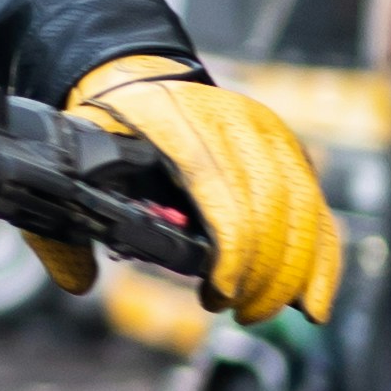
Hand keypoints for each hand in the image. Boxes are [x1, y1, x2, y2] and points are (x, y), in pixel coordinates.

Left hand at [56, 54, 343, 323]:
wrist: (143, 79)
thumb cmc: (108, 132)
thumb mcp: (78, 161)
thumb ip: (68, 220)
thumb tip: (79, 282)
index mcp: (173, 119)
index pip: (215, 181)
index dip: (231, 242)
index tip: (220, 290)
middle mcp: (231, 120)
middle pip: (269, 201)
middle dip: (261, 270)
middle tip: (238, 311)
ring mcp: (267, 134)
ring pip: (301, 207)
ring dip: (289, 272)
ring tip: (257, 311)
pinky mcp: (290, 151)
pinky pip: (317, 209)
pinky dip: (321, 260)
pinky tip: (312, 305)